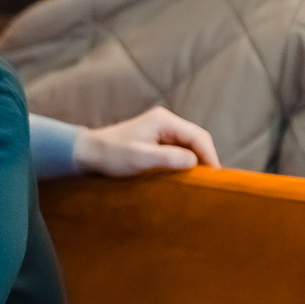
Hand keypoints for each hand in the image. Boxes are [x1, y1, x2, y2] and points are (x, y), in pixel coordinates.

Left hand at [72, 106, 220, 176]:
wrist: (87, 153)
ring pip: (189, 145)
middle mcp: (165, 121)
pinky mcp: (156, 140)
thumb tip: (195, 162)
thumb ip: (168, 158)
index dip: (210, 156)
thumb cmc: (111, 155)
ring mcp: (161, 130)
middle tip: (213, 183)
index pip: (198, 136)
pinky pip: (178, 150)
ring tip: (202, 182)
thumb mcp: (140, 158)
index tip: (217, 177)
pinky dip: (185, 162)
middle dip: (206, 159)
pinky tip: (185, 177)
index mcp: (163, 121)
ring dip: (196, 162)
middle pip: (196, 139)